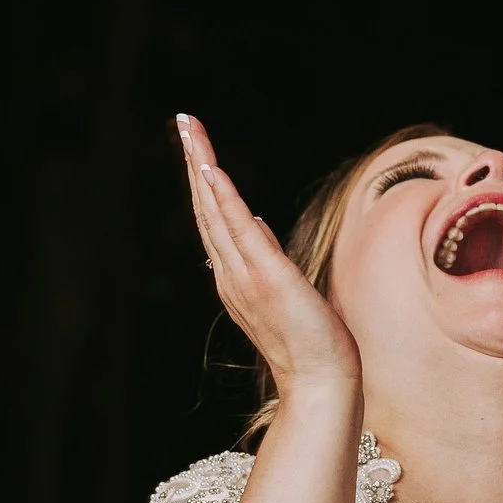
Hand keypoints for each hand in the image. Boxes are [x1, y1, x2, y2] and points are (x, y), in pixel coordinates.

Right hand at [176, 114, 359, 394]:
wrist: (320, 380)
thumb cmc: (308, 342)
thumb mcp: (285, 290)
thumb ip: (265, 256)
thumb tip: (256, 221)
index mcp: (234, 277)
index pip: (214, 220)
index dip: (202, 183)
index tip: (195, 148)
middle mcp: (231, 273)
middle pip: (206, 208)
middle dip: (194, 162)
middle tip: (183, 122)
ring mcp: (245, 275)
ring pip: (216, 211)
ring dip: (202, 167)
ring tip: (189, 131)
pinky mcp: (267, 276)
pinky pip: (239, 229)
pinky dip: (223, 198)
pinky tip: (211, 169)